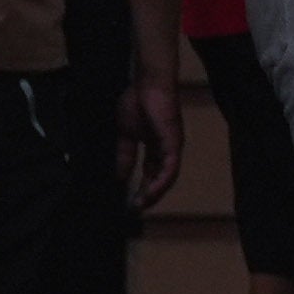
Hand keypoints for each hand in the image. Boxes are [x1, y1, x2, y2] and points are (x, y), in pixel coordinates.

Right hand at [117, 63, 185, 207]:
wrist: (147, 83)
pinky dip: (161, 182)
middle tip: (136, 209)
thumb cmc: (137, 102)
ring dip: (155, 193)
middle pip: (161, 179)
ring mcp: (172, 147)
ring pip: (167, 177)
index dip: (142, 188)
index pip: (151, 173)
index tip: (130, 201)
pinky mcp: (174, 143)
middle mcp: (167, 149)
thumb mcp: (126, 134)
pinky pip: (170, 168)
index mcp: (155, 147)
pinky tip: (150, 193)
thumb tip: (119, 176)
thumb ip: (124, 155)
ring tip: (142, 205)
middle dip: (148, 195)